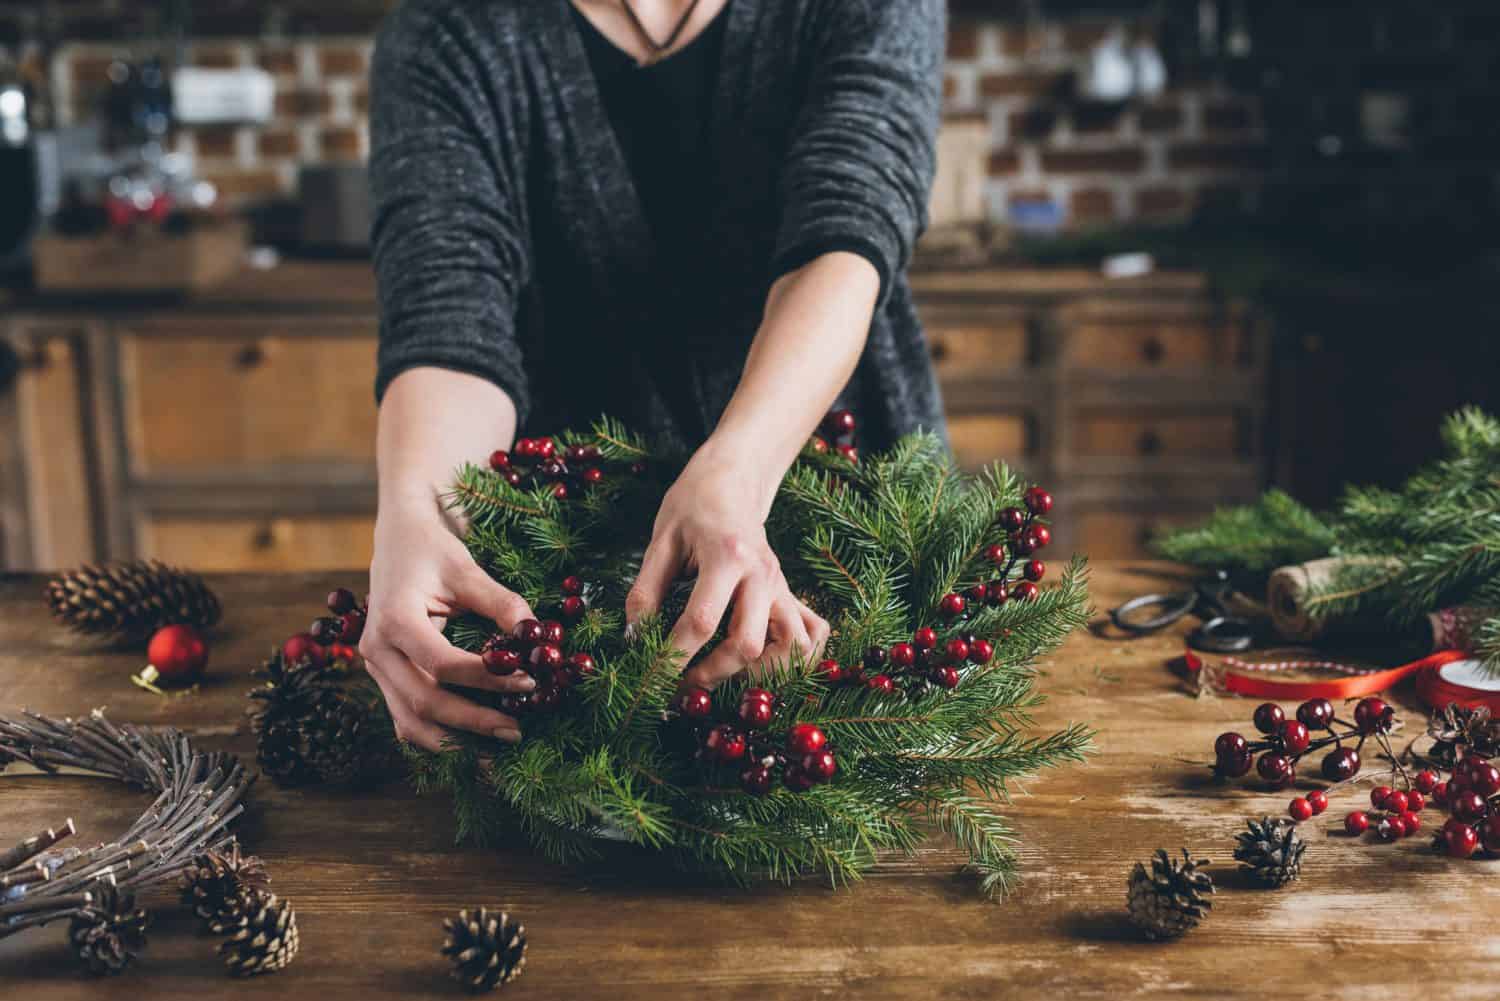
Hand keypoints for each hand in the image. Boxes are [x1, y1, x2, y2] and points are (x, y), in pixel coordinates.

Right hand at [360, 499, 537, 750]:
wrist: (396, 541)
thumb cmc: (432, 551)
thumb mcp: (468, 570)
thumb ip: (502, 603)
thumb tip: (538, 637)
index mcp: (394, 619)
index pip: (442, 663)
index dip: (486, 678)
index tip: (528, 682)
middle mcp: (377, 650)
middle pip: (422, 702)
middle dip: (472, 722)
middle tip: (517, 731)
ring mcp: (375, 667)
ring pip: (409, 721)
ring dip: (453, 741)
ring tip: (496, 753)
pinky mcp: (385, 676)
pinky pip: (405, 717)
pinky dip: (436, 735)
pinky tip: (469, 745)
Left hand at [626, 438, 828, 687]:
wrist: (733, 480)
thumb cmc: (693, 506)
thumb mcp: (661, 540)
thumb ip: (646, 591)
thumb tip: (636, 638)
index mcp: (727, 556)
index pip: (701, 621)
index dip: (673, 657)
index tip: (652, 677)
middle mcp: (763, 574)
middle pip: (748, 643)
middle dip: (714, 672)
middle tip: (683, 683)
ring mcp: (783, 585)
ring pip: (791, 648)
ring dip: (759, 672)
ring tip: (724, 674)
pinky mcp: (792, 593)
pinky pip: (813, 635)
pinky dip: (796, 659)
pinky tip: (765, 665)